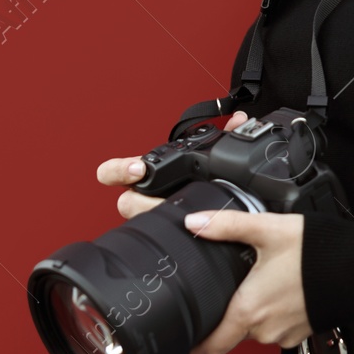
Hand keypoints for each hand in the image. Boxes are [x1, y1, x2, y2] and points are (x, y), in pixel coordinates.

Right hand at [95, 110, 254, 219]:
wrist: (223, 210)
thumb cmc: (208, 181)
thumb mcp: (217, 156)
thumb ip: (226, 134)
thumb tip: (240, 119)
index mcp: (150, 175)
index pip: (113, 173)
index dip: (118, 170)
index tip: (138, 169)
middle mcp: (146, 197)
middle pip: (127, 202)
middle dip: (141, 201)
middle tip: (156, 199)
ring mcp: (155, 216)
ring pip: (143, 221)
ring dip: (159, 214)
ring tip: (176, 211)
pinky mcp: (167, 233)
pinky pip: (163, 234)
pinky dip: (175, 228)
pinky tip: (193, 224)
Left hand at [182, 208, 311, 353]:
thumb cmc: (317, 252)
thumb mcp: (268, 229)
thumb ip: (227, 226)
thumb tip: (194, 222)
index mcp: (249, 310)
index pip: (210, 347)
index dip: (193, 347)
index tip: (184, 339)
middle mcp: (265, 330)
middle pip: (232, 332)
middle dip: (227, 313)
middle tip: (226, 289)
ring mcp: (286, 333)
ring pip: (257, 328)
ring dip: (254, 311)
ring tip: (259, 283)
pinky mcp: (303, 331)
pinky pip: (278, 327)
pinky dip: (275, 311)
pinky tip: (281, 289)